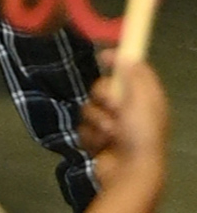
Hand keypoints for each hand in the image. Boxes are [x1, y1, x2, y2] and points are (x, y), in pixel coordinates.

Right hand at [80, 62, 168, 189]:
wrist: (130, 172)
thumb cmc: (140, 134)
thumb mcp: (143, 100)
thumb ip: (135, 75)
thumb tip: (126, 56)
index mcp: (145, 101)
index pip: (131, 72)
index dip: (118, 61)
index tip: (103, 57)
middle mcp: (129, 111)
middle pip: (103, 88)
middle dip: (103, 97)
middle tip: (113, 108)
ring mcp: (112, 126)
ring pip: (90, 107)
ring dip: (97, 120)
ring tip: (108, 134)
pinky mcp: (98, 139)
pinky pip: (84, 126)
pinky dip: (91, 134)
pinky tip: (101, 144)